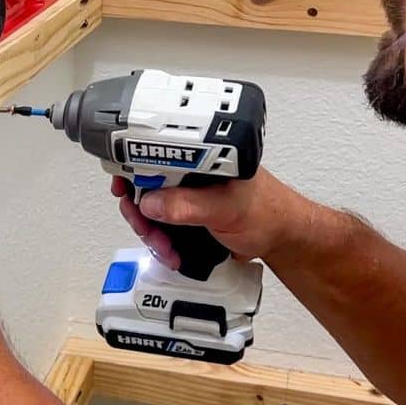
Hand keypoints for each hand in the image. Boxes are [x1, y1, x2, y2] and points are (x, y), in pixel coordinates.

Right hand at [111, 167, 302, 267]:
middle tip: (145, 227)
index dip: (133, 168)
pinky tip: (169, 251)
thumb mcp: (226, 209)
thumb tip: (152, 202)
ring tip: (164, 246)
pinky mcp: (187, 214)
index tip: (124, 188)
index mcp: (201, 156)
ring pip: (150, 208)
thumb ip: (189, 206)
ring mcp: (187, 194)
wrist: (281, 239)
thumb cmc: (268, 214)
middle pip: (145, 183)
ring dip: (150, 230)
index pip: (156, 153)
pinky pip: (161, 224)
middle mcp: (191, 171)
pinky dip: (159, 239)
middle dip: (139, 210)